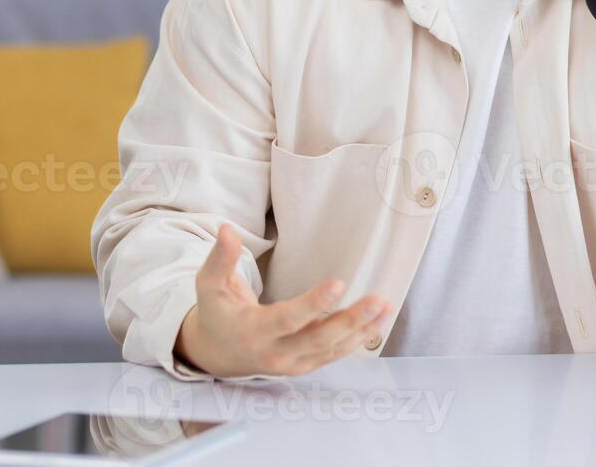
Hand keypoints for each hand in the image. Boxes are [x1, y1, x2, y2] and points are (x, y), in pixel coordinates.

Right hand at [174, 225, 391, 377]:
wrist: (216, 354)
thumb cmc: (217, 313)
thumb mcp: (209, 285)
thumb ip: (220, 258)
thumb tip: (227, 229)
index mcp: (252, 332)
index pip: (287, 319)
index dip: (313, 304)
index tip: (338, 284)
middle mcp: (275, 353)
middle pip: (317, 340)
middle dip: (349, 321)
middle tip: (377, 300)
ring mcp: (291, 364)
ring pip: (330, 350)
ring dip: (361, 330)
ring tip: (385, 308)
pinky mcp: (304, 366)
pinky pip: (333, 355)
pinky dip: (357, 340)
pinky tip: (378, 323)